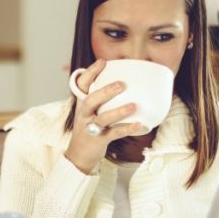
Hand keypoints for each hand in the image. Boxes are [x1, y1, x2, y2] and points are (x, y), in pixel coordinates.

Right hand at [63, 59, 143, 173]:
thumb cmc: (89, 128)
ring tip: (134, 106)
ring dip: (118, 111)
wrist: (78, 155)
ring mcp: (90, 128)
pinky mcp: (98, 140)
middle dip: (105, 91)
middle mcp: (84, 114)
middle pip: (91, 100)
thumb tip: (126, 82)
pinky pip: (114, 134)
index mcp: (82, 103)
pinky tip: (140, 124)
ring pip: (103, 118)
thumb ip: (102, 98)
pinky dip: (127, 128)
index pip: (82, 85)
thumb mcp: (90, 111)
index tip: (103, 62)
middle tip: (121, 84)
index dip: (91, 72)